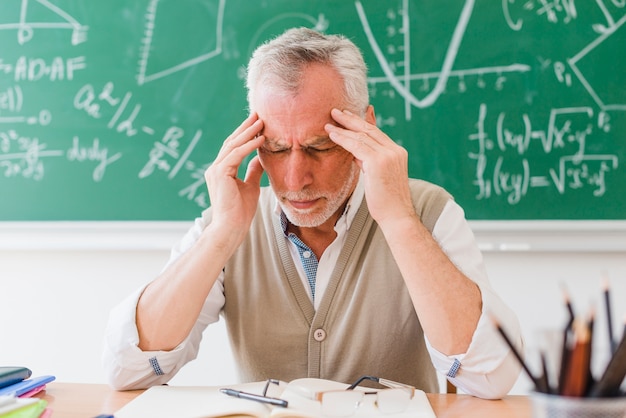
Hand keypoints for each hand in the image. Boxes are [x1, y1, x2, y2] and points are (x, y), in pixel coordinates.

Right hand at [204, 113, 265, 239]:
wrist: (231, 228)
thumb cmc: (240, 212)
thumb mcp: (250, 186)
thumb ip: (253, 171)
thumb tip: (260, 158)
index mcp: (221, 171)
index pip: (233, 147)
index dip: (245, 134)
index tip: (258, 123)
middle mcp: (215, 168)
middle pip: (231, 142)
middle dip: (245, 127)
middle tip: (258, 114)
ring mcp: (215, 170)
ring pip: (233, 145)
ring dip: (248, 132)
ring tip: (261, 121)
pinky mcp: (220, 174)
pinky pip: (236, 155)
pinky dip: (249, 146)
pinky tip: (261, 139)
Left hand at [325, 108, 414, 226]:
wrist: (396, 216)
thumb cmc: (386, 202)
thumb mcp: (377, 177)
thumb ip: (368, 163)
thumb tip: (356, 155)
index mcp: (397, 152)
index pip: (376, 133)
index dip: (361, 123)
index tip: (348, 116)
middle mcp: (395, 150)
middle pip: (369, 129)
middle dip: (351, 119)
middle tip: (336, 111)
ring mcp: (388, 155)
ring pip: (361, 136)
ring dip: (343, 128)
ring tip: (329, 122)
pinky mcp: (378, 162)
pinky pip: (357, 146)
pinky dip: (343, 139)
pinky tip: (332, 135)